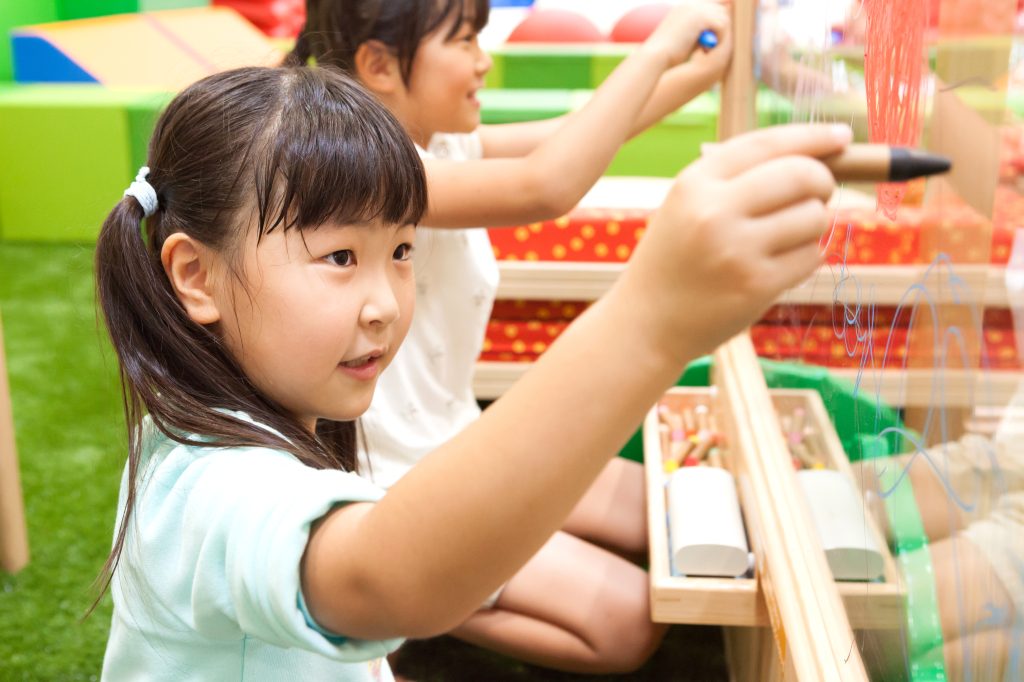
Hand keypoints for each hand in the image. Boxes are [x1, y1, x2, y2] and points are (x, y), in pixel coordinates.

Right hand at [619, 124, 850, 363]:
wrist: (645, 322)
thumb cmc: (674, 259)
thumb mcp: (686, 205)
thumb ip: (738, 178)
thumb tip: (817, 156)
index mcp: (694, 183)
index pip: (767, 143)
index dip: (812, 136)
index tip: (841, 136)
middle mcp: (714, 212)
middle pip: (802, 175)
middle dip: (823, 182)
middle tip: (818, 195)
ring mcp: (736, 250)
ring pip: (814, 217)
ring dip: (811, 227)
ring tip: (780, 241)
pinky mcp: (757, 285)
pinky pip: (811, 256)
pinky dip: (804, 259)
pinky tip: (774, 268)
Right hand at [642, 0, 731, 69]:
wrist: (655, 55)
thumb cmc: (665, 54)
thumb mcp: (683, 39)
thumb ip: (698, 32)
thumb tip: (713, 34)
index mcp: (684, 7)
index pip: (710, 4)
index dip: (718, 13)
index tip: (722, 29)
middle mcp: (691, 4)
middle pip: (720, 9)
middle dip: (722, 26)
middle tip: (716, 43)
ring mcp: (697, 8)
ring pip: (723, 18)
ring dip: (719, 35)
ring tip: (705, 49)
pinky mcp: (703, 17)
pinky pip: (722, 26)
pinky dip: (718, 39)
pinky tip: (705, 49)